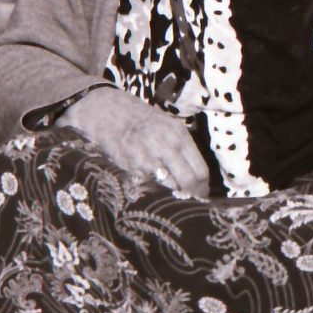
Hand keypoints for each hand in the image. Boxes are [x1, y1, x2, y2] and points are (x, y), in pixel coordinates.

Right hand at [59, 87, 209, 196]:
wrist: (110, 112)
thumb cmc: (141, 121)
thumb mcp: (168, 127)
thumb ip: (181, 148)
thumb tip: (196, 176)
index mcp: (180, 135)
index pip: (200, 169)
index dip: (202, 186)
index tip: (200, 193)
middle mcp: (168, 145)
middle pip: (189, 180)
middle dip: (191, 194)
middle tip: (188, 200)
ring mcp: (150, 155)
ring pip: (171, 185)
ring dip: (172, 191)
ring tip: (169, 191)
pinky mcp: (134, 165)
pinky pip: (150, 183)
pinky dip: (153, 185)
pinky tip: (150, 180)